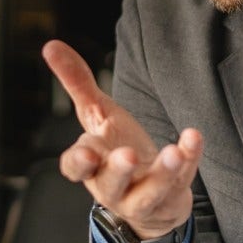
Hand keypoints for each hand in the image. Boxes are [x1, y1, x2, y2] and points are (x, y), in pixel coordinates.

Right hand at [42, 40, 203, 238]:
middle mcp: (113, 186)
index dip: (78, 163)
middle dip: (118, 170)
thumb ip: (77, 83)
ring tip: (172, 153)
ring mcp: (143, 197)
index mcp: (91, 166)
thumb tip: (50, 45)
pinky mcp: (172, 197)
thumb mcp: (97, 114)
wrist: (150, 193)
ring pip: (148, 193)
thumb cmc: (117, 148)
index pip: (75, 168)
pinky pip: (182, 180)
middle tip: (127, 155)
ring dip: (161, 174)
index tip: (86, 153)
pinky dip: (189, 159)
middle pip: (111, 183)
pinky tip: (192, 137)